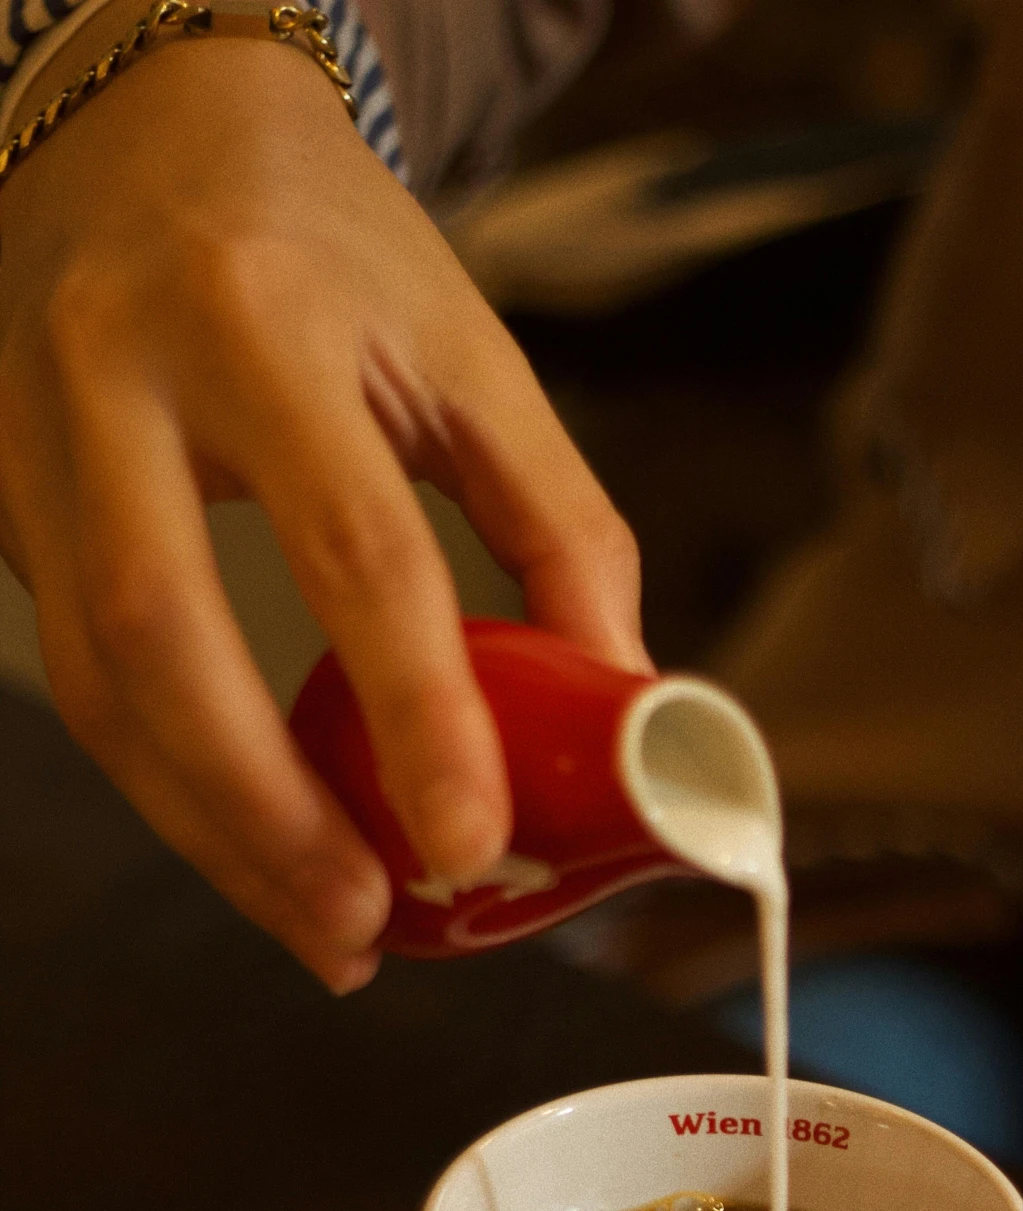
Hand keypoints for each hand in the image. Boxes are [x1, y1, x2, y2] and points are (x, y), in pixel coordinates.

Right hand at [0, 35, 647, 989]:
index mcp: (262, 320)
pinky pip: (80, 678)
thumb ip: (557, 521)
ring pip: (98, 684)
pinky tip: (255, 852)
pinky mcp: (3, 502)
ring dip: (211, 834)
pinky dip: (170, 786)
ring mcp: (33, 442)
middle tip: (366, 926)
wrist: (141, 133)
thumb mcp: (468, 349)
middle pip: (168, 638)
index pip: (351, 544)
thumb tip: (623, 701)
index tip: (468, 840)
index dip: (415, 708)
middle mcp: (117, 374)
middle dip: (266, 814)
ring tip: (326, 928)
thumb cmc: (325, 248)